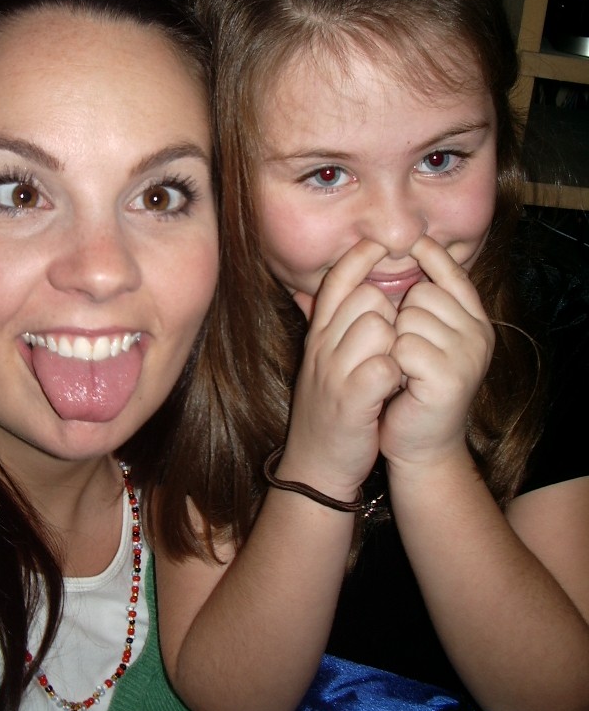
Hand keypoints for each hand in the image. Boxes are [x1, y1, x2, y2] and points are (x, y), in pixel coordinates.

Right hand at [281, 240, 401, 497]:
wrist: (314, 466)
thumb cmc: (329, 409)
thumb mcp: (322, 361)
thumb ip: (332, 325)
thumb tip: (346, 284)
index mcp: (318, 335)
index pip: (337, 281)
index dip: (360, 258)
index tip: (380, 244)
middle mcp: (322, 348)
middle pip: (367, 298)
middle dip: (391, 312)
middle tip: (394, 339)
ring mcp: (334, 373)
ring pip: (378, 326)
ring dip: (396, 343)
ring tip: (393, 365)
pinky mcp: (351, 400)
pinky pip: (386, 365)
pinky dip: (397, 374)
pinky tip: (394, 388)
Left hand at [380, 235, 494, 468]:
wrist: (418, 443)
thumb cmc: (410, 388)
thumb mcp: (417, 338)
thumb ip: (414, 302)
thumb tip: (393, 251)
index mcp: (473, 320)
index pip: (453, 273)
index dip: (432, 254)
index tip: (413, 239)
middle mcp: (479, 334)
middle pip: (422, 293)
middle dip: (400, 318)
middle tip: (405, 353)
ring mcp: (469, 355)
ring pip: (410, 317)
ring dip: (394, 342)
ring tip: (404, 369)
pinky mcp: (451, 377)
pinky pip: (403, 345)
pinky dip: (392, 362)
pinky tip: (402, 382)